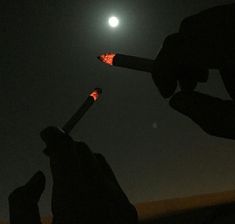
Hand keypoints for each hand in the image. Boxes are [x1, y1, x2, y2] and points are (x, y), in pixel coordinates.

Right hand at [9, 127, 136, 223]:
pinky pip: (108, 176)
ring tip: (64, 164)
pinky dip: (94, 169)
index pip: (65, 152)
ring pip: (97, 160)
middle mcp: (101, 193)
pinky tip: (83, 180)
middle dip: (64, 146)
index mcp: (75, 198)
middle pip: (81, 152)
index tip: (46, 132)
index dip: (54, 137)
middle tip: (50, 149)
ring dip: (79, 157)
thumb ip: (22, 203)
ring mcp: (119, 200)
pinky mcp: (127, 208)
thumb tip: (38, 175)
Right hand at [152, 4, 234, 138]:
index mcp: (234, 49)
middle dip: (176, 61)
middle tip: (184, 86)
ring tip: (203, 76)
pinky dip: (207, 43)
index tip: (166, 92)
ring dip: (191, 51)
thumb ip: (205, 114)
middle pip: (187, 32)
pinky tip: (221, 62)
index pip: (179, 48)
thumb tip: (177, 101)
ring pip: (201, 25)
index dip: (162, 70)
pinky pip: (218, 23)